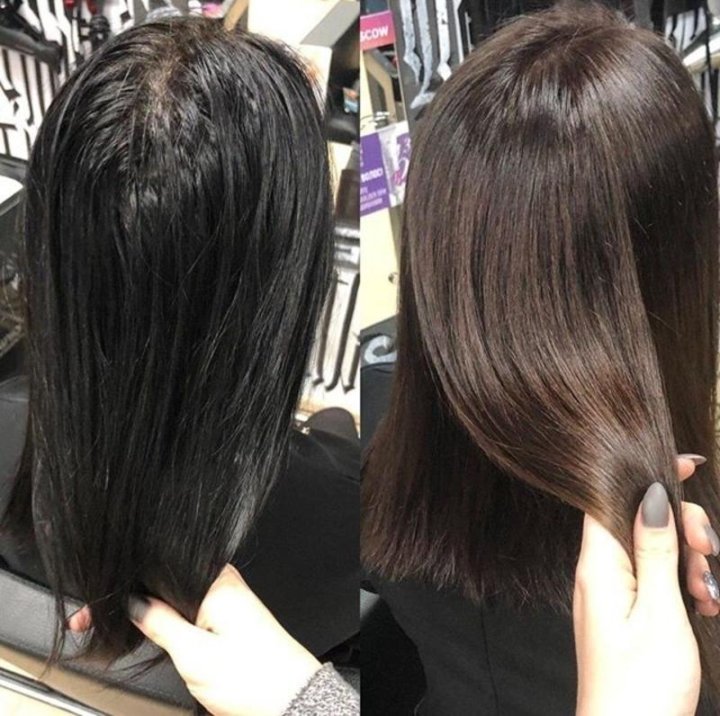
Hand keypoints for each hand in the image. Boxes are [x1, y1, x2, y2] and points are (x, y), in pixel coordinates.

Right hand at [71, 564, 320, 715]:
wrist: (290, 700)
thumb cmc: (254, 678)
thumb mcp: (195, 654)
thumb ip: (160, 622)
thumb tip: (132, 603)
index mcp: (214, 579)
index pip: (158, 568)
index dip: (123, 587)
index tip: (94, 609)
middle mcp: (221, 581)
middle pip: (164, 579)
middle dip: (129, 598)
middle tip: (93, 620)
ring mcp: (225, 597)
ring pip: (174, 595)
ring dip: (144, 609)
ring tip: (113, 625)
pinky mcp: (228, 615)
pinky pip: (189, 607)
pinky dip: (165, 618)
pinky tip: (148, 627)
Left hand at [574, 455, 716, 715]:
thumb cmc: (642, 687)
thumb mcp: (660, 612)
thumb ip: (656, 550)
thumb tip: (651, 493)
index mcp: (598, 565)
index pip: (611, 496)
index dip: (646, 475)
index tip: (689, 465)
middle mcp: (598, 572)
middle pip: (637, 520)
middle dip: (681, 528)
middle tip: (707, 555)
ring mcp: (610, 592)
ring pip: (652, 551)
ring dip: (687, 563)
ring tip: (706, 594)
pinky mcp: (624, 612)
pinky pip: (653, 579)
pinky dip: (681, 585)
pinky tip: (703, 606)